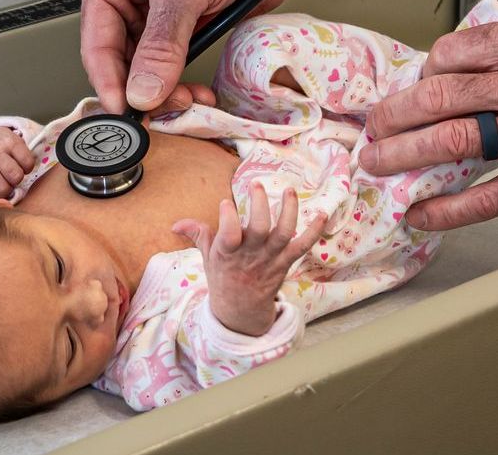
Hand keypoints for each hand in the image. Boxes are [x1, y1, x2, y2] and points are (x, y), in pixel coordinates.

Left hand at [0, 126, 38, 201]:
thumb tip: (6, 206)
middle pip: (3, 189)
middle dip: (6, 189)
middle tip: (1, 180)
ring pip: (17, 177)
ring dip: (16, 179)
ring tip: (8, 173)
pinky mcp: (12, 141)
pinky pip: (28, 163)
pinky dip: (26, 167)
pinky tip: (17, 164)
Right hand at [80, 0, 315, 114]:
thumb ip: (163, 42)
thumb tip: (142, 88)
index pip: (96, 38)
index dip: (108, 80)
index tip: (124, 109)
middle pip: (119, 60)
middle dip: (141, 89)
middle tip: (161, 110)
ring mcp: (155, 14)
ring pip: (144, 70)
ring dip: (164, 92)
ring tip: (184, 101)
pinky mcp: (183, 28)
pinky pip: (172, 68)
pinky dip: (181, 85)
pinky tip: (194, 94)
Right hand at [174, 184, 327, 337]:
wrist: (241, 312)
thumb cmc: (223, 277)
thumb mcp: (207, 257)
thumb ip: (197, 234)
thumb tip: (175, 223)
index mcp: (228, 253)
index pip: (228, 236)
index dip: (227, 219)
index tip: (225, 203)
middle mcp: (251, 255)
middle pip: (259, 229)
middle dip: (259, 206)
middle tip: (256, 185)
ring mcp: (270, 258)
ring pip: (283, 233)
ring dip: (289, 211)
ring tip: (289, 191)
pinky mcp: (285, 262)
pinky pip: (302, 247)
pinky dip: (314, 232)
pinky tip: (322, 214)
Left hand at [359, 16, 497, 231]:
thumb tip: (464, 75)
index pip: (452, 53)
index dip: (422, 75)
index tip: (411, 92)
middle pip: (439, 94)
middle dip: (395, 115)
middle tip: (372, 130)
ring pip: (453, 138)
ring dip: (405, 154)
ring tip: (379, 166)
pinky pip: (488, 194)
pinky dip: (447, 207)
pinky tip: (422, 213)